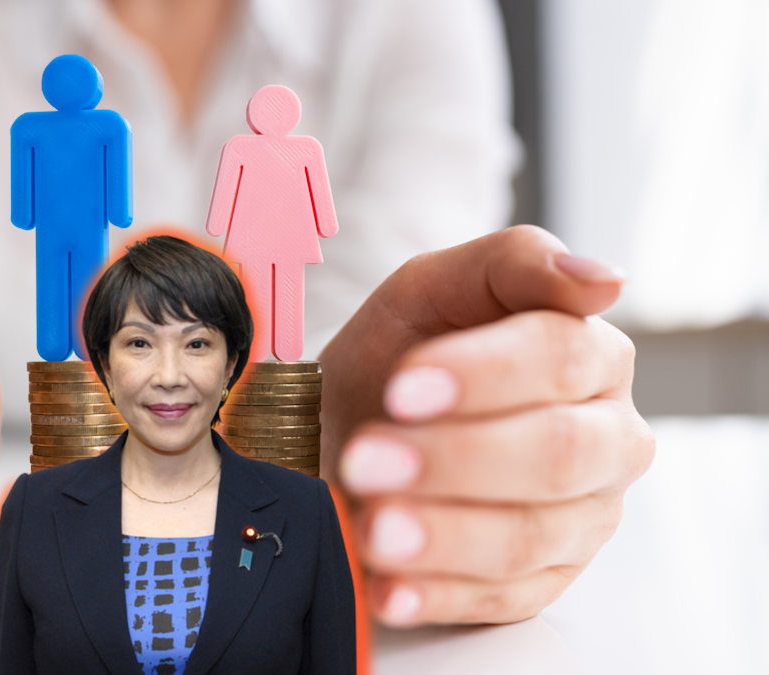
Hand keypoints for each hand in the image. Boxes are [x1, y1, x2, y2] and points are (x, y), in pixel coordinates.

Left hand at [318, 226, 654, 625]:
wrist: (356, 428)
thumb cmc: (402, 355)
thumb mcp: (434, 288)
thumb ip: (514, 264)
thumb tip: (603, 280)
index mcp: (590, 357)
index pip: (559, 359)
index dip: (482, 374)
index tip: (403, 388)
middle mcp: (606, 440)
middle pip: (557, 453)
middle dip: (454, 459)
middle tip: (368, 461)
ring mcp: (581, 518)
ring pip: (531, 535)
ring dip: (443, 535)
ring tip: (371, 528)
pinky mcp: (543, 580)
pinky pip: (502, 598)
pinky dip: (438, 594)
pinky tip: (388, 587)